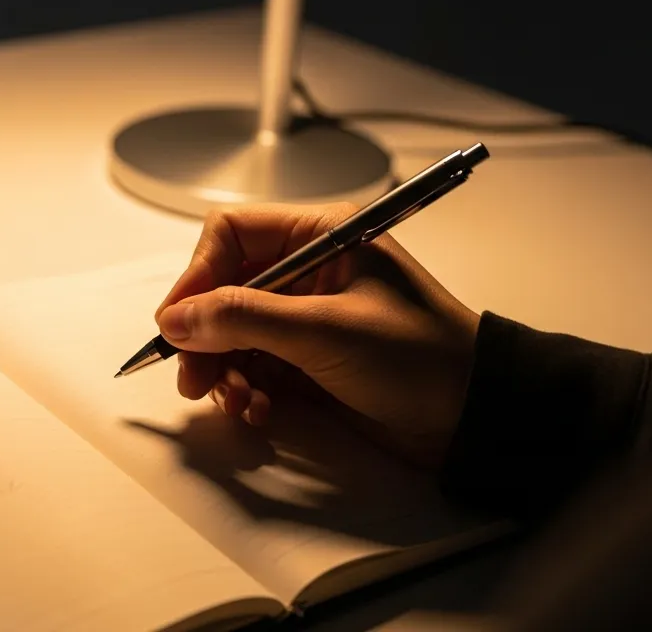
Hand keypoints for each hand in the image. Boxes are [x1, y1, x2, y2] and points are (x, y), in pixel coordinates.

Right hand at [155, 203, 481, 468]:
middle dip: (204, 335)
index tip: (177, 323)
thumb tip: (176, 318)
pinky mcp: (309, 360)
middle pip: (223, 289)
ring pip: (233, 334)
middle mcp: (309, 270)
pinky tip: (259, 410)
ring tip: (237, 400)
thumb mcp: (325, 330)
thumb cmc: (419, 356)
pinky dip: (247, 389)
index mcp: (320, 235)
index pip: (231, 236)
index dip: (197, 277)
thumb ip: (244, 319)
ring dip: (224, 369)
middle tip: (192, 378)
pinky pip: (254, 367)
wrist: (475, 416)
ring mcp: (307, 317)